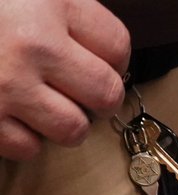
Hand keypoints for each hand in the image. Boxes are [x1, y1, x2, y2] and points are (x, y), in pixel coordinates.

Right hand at [0, 0, 129, 160]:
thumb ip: (67, 13)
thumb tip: (104, 49)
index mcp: (51, 3)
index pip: (118, 46)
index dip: (115, 60)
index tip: (100, 63)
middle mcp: (36, 44)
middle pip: (107, 94)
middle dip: (98, 99)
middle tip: (76, 91)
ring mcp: (10, 84)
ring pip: (74, 129)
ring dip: (64, 122)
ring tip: (42, 103)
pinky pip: (29, 148)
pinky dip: (23, 137)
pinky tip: (10, 112)